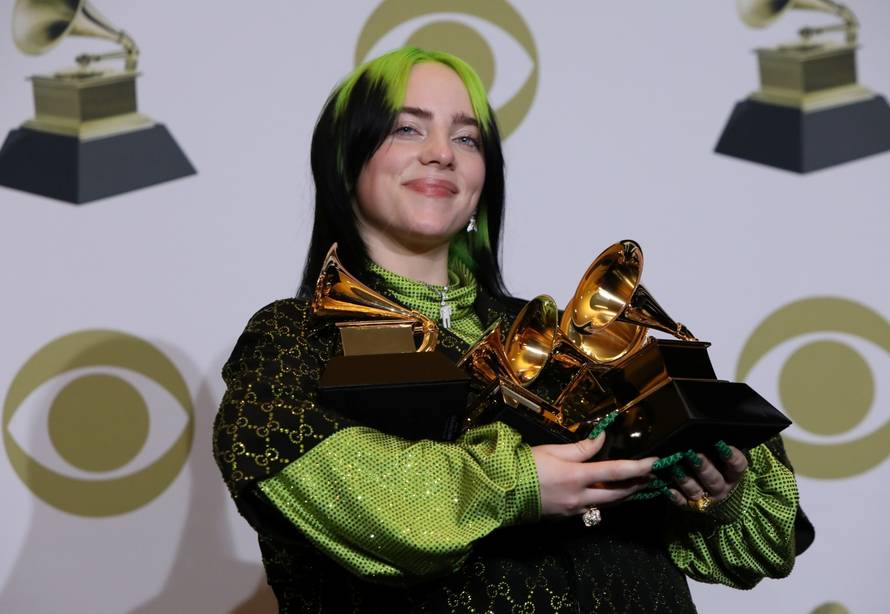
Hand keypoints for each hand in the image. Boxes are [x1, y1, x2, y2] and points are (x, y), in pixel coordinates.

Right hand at [531, 433, 656, 517]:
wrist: (502, 492)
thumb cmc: (526, 466)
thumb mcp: (553, 451)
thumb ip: (581, 448)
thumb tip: (602, 439)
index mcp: (577, 477)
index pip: (615, 472)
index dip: (638, 467)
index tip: (655, 462)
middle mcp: (580, 497)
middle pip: (617, 494)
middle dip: (636, 485)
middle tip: (650, 476)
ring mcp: (574, 510)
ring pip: (606, 504)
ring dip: (622, 494)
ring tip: (634, 484)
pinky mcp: (567, 517)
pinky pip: (591, 509)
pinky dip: (603, 500)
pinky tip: (605, 492)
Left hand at [668, 445, 747, 506]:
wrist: (716, 497)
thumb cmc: (717, 468)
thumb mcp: (723, 459)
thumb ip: (717, 449)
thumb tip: (708, 433)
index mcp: (732, 475)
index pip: (737, 466)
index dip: (732, 456)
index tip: (721, 444)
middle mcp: (721, 488)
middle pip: (714, 480)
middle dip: (703, 467)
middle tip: (692, 454)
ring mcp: (706, 499)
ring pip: (696, 490)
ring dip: (685, 480)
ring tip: (674, 468)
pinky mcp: (690, 505)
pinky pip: (682, 502)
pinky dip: (675, 496)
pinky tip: (667, 488)